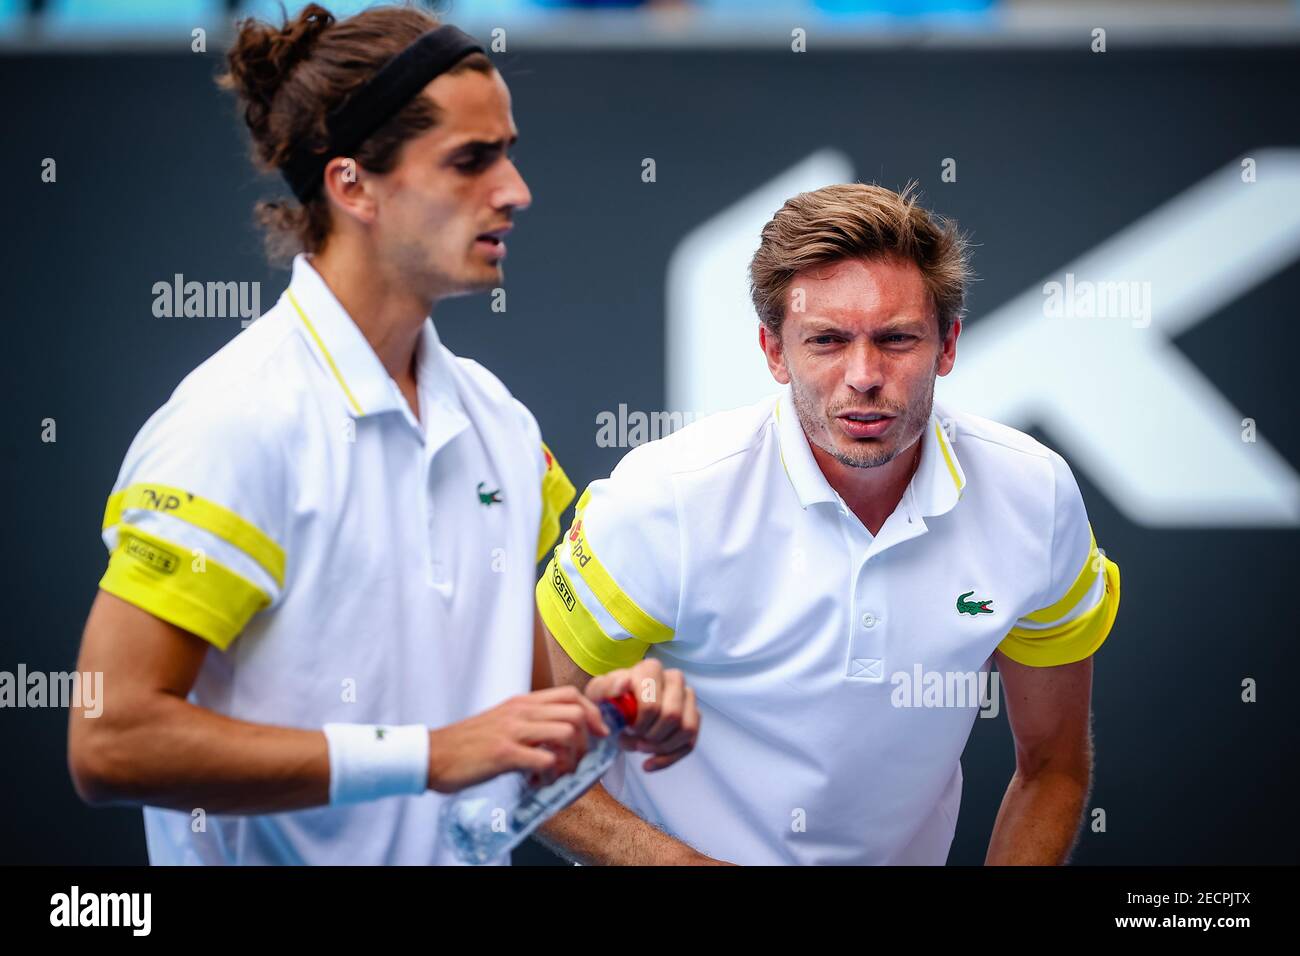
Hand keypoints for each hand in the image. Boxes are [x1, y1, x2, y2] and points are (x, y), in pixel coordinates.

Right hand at [426, 686, 608, 792]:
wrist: (433, 754)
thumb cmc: (468, 742)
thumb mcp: (502, 720)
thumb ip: (529, 722)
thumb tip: (558, 735)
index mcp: (522, 702)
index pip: (571, 694)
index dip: (593, 712)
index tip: (598, 733)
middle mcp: (521, 711)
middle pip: (576, 712)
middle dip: (589, 738)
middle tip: (582, 759)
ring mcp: (513, 731)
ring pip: (566, 733)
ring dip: (572, 757)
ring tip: (562, 773)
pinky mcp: (504, 754)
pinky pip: (546, 760)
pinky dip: (552, 774)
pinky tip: (541, 782)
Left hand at [585, 659, 698, 771]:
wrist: (616, 710)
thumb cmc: (608, 700)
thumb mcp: (598, 693)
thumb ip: (606, 688)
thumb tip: (624, 683)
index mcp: (651, 669)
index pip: (653, 704)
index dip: (640, 724)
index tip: (626, 728)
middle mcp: (674, 679)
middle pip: (672, 716)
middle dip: (650, 737)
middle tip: (632, 741)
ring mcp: (687, 697)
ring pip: (686, 729)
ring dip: (660, 748)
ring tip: (639, 748)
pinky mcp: (693, 717)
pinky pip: (690, 743)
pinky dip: (668, 759)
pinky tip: (648, 764)